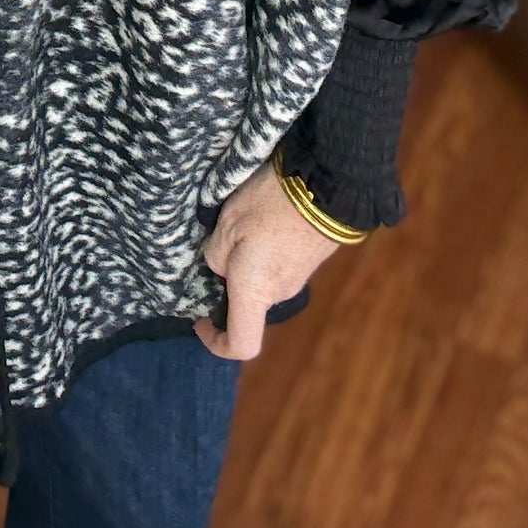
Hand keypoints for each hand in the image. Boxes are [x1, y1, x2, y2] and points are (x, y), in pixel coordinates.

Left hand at [194, 154, 343, 359]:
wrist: (326, 182)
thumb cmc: (270, 206)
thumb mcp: (228, 224)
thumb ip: (216, 255)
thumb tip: (220, 269)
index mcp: (255, 292)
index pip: (241, 344)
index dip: (216, 342)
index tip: (200, 319)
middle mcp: (279, 294)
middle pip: (248, 306)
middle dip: (228, 285)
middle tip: (216, 248)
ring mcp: (298, 277)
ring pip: (262, 283)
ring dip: (246, 265)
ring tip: (239, 226)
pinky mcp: (310, 259)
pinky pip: (278, 267)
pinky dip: (264, 254)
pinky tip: (261, 222)